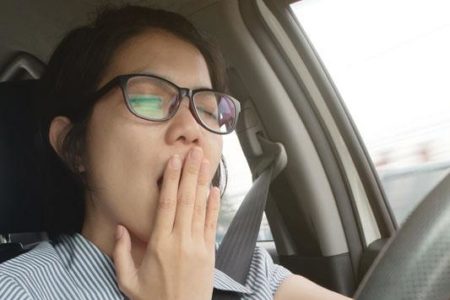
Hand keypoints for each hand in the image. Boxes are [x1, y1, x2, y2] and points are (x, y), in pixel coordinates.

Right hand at [113, 147, 219, 299]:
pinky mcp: (210, 252)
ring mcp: (198, 245)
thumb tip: (119, 227)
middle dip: (189, 173)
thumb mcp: (128, 281)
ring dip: (203, 182)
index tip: (173, 160)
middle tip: (193, 151)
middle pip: (186, 200)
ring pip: (200, 207)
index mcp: (159, 244)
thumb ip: (121, 253)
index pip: (166, 204)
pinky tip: (214, 189)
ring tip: (205, 161)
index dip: (170, 180)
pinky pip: (211, 223)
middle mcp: (180, 240)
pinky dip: (213, 205)